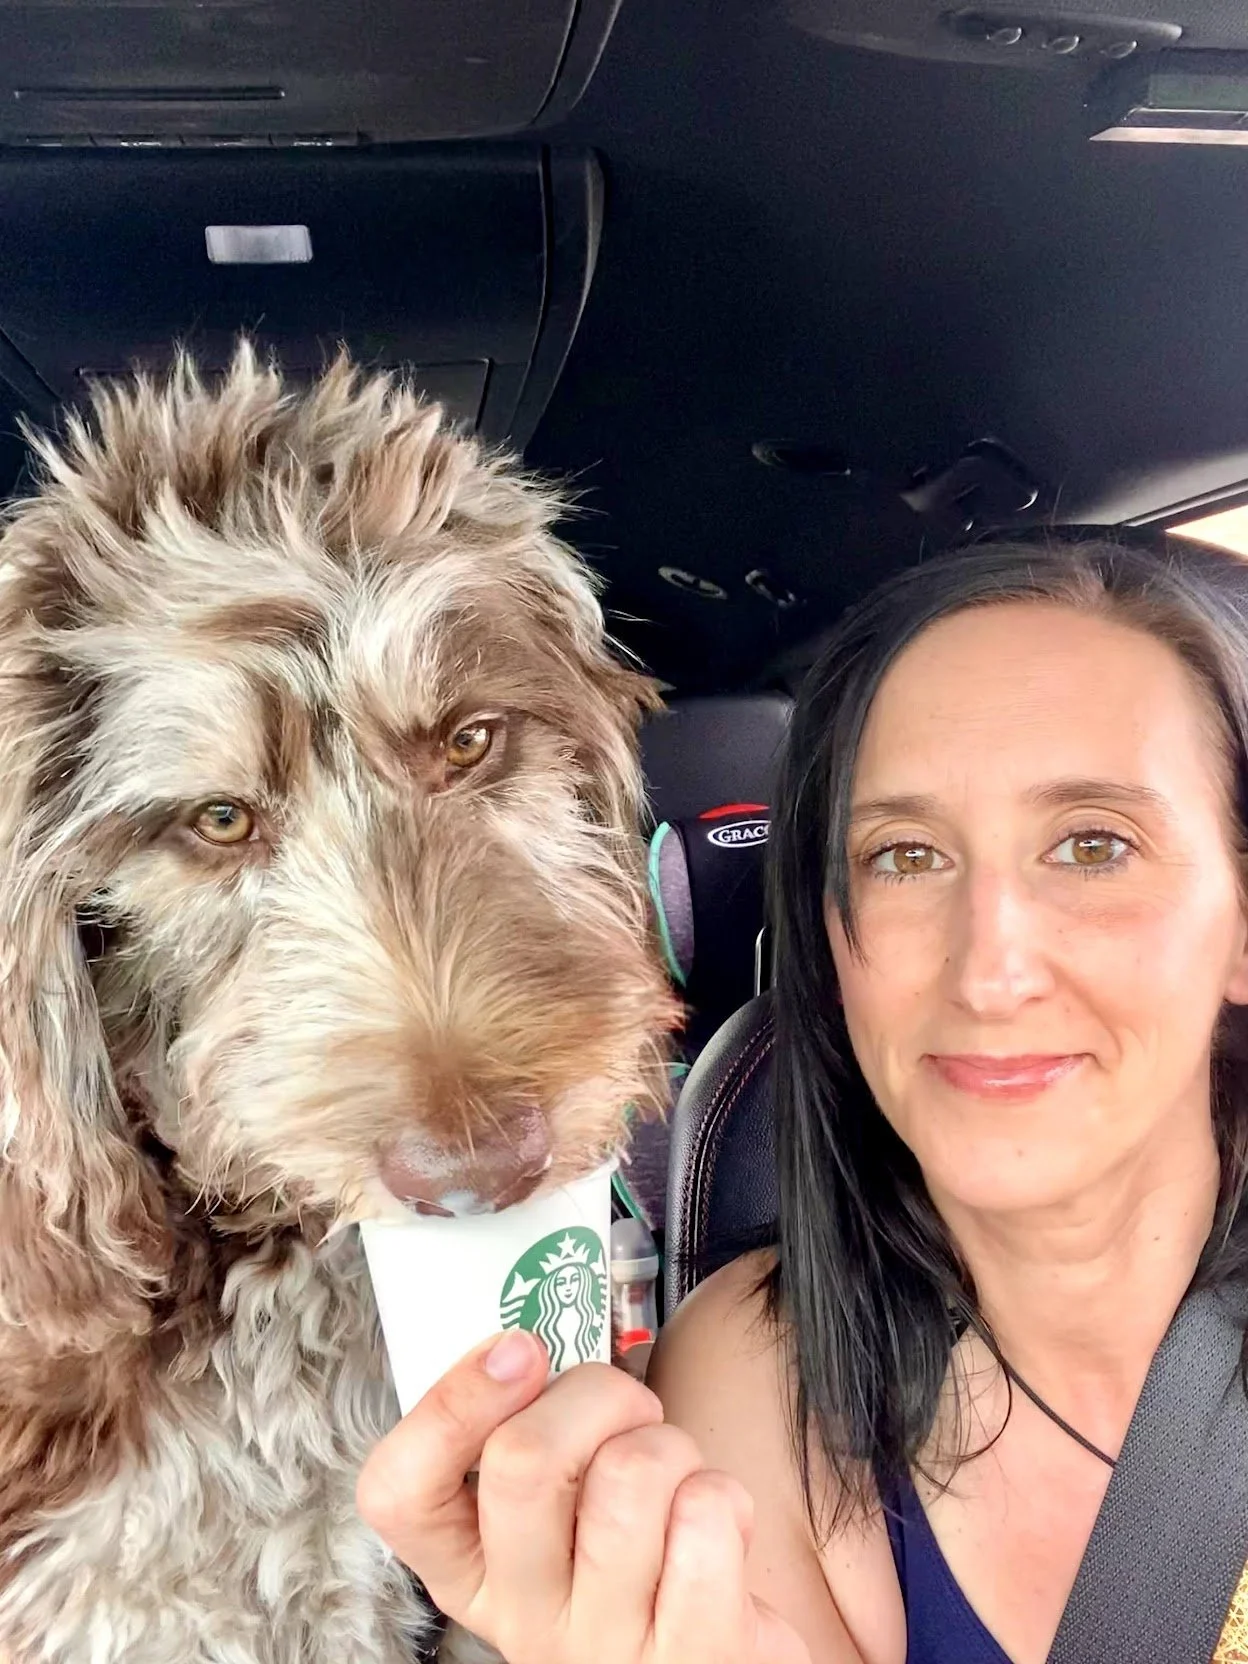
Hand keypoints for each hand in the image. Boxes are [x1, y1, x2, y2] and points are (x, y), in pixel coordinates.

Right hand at [356, 1328, 811, 1663]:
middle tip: (626, 1411)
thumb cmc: (633, 1558)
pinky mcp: (694, 1655)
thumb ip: (529, 1429)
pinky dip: (723, 1495)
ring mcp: (605, 1646)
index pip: (398, 1491)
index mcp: (470, 1569)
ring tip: (672, 1480)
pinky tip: (711, 1530)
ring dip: (669, 1445)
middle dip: (597, 1394)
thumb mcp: (556, 1507)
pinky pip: (706, 1516)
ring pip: (629, 1474)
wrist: (715, 1654)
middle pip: (523, 1461)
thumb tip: (521, 1342)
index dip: (451, 1403)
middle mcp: (523, 1618)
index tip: (517, 1349)